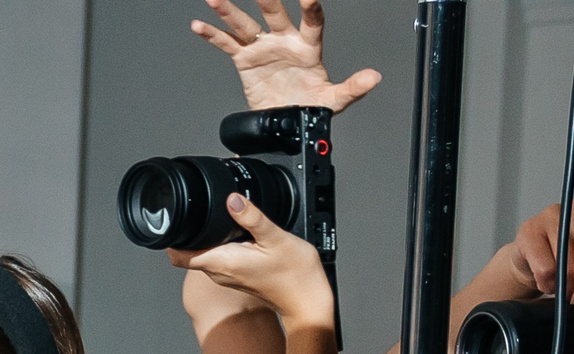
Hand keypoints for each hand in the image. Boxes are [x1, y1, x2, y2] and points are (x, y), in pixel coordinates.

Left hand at [174, 193, 335, 333]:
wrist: (307, 301)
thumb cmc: (295, 275)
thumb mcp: (275, 238)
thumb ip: (252, 217)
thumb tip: (233, 199)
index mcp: (222, 262)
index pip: (179, 256)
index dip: (172, 238)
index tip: (176, 220)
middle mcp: (219, 273)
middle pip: (189, 252)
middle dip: (191, 231)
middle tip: (201, 210)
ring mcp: (227, 276)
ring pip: (204, 255)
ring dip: (206, 238)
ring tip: (221, 219)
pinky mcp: (236, 277)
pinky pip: (218, 259)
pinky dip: (220, 245)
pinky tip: (235, 234)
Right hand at [191, 0, 380, 112]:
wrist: (284, 122)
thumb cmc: (308, 106)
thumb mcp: (334, 101)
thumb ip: (353, 88)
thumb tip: (374, 78)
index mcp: (307, 49)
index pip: (312, 23)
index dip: (311, 9)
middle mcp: (284, 42)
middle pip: (274, 14)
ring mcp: (263, 49)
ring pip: (245, 25)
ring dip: (229, 10)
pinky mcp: (245, 60)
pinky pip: (227, 45)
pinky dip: (212, 36)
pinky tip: (199, 26)